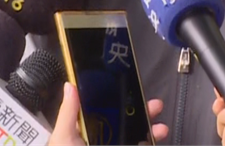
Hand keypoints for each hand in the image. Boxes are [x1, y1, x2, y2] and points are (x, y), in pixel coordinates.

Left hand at [49, 83, 168, 145]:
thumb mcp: (63, 138)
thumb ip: (68, 113)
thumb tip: (70, 85)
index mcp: (86, 132)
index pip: (106, 111)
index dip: (120, 100)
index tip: (133, 90)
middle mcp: (103, 141)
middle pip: (126, 123)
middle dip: (142, 113)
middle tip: (155, 106)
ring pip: (136, 138)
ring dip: (151, 131)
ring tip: (161, 128)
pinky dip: (148, 144)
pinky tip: (154, 140)